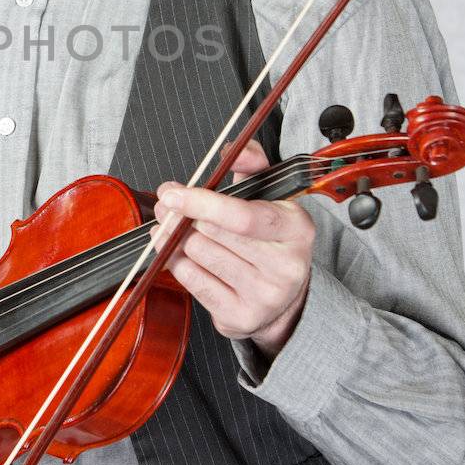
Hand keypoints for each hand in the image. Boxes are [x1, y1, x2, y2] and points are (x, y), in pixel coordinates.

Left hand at [151, 137, 314, 358]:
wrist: (283, 298)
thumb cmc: (269, 238)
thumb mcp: (269, 195)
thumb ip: (251, 164)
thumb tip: (233, 148)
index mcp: (297, 228)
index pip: (243, 216)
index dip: (203, 203)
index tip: (173, 193)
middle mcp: (286, 265)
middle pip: (212, 235)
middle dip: (182, 216)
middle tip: (167, 206)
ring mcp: (264, 296)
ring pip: (198, 255)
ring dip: (179, 239)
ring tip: (179, 230)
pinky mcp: (240, 317)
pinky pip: (191, 281)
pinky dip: (178, 263)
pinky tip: (182, 254)